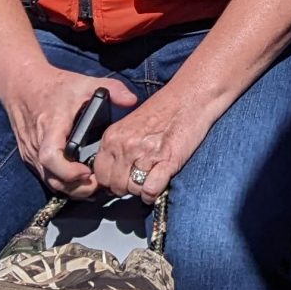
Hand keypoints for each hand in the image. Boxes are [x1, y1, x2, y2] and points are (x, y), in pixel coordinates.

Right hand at [1, 64, 139, 198]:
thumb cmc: (56, 86)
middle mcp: (37, 145)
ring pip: (50, 182)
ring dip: (72, 188)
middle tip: (101, 185)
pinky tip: (82, 180)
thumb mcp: (85, 83)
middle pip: (53, 178)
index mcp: (50, 127)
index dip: (69, 170)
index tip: (88, 172)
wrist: (23, 86)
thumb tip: (132, 100)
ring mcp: (31, 154)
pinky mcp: (30, 158)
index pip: (51, 156)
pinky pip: (47, 177)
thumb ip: (111, 89)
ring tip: (95, 184)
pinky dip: (64, 183)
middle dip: (77, 187)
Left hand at [91, 85, 217, 202]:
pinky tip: (160, 183)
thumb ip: (118, 146)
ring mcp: (145, 154)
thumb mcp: (131, 123)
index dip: (110, 180)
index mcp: (113, 136)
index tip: (120, 179)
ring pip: (132, 190)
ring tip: (151, 177)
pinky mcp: (166, 162)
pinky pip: (150, 191)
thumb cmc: (166, 109)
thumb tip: (113, 172)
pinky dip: (154, 193)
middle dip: (126, 187)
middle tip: (138, 179)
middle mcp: (125, 146)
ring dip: (141, 189)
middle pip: (114, 185)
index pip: (99, 173)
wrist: (191, 96)